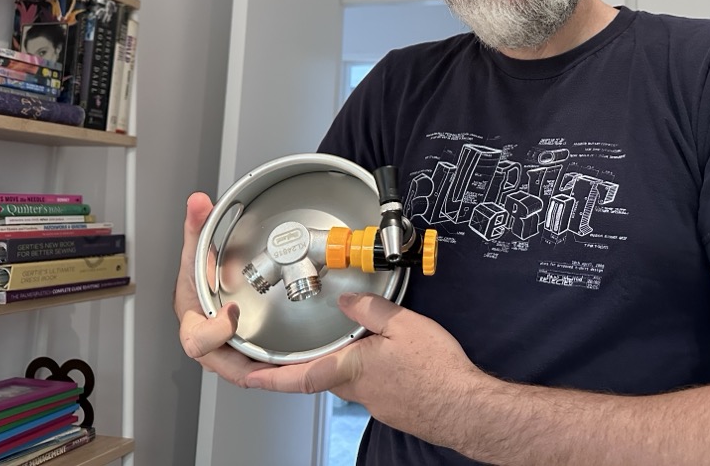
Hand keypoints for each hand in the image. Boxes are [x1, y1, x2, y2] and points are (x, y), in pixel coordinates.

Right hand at [174, 192, 273, 383]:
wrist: (201, 286)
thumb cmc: (196, 274)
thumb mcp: (196, 249)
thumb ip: (198, 225)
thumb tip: (198, 201)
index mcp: (192, 319)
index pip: (197, 337)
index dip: (215, 330)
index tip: (233, 313)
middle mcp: (206, 339)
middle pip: (219, 363)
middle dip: (242, 365)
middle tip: (267, 363)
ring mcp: (223, 348)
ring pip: (237, 370)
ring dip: (260, 371)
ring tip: (286, 370)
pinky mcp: (239, 350)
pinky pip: (250, 364)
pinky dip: (266, 366)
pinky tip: (286, 363)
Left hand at [245, 293, 486, 443]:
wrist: (466, 408)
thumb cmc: (438, 372)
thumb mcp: (404, 326)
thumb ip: (371, 310)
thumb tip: (348, 301)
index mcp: (350, 369)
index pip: (296, 377)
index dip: (266, 377)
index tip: (243, 376)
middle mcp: (356, 390)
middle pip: (316, 376)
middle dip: (296, 367)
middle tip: (280, 355)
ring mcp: (373, 400)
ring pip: (342, 377)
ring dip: (334, 362)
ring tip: (339, 343)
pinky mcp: (389, 404)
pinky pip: (365, 382)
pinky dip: (360, 367)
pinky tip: (377, 354)